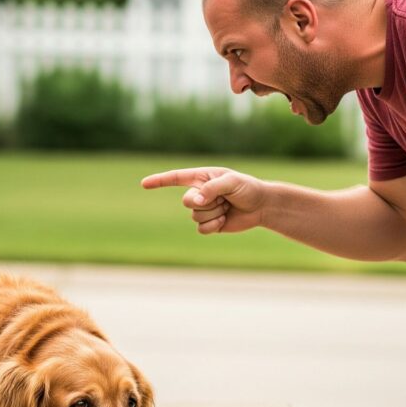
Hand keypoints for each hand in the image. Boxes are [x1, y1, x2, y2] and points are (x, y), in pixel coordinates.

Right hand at [141, 167, 265, 233]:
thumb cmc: (247, 188)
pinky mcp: (210, 223)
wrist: (261, 206)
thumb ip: (211, 188)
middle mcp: (199, 193)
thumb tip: (195, 201)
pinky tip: (225, 219)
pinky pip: (201, 229)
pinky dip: (214, 225)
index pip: (175, 178)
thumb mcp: (231, 182)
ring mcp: (203, 209)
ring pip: (195, 216)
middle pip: (187, 201)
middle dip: (205, 202)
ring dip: (214, 213)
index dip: (159, 181)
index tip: (144, 184)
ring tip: (227, 207)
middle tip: (223, 199)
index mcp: (201, 177)